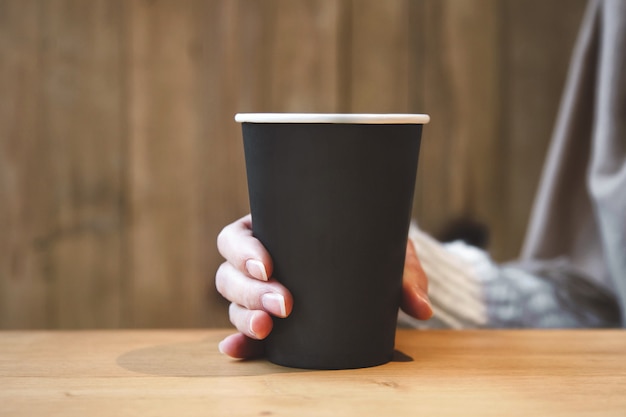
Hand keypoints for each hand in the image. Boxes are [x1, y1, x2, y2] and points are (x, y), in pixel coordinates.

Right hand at [215, 214, 431, 358]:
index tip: (267, 266)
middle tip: (283, 304)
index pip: (239, 237)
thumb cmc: (371, 246)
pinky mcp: (268, 319)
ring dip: (244, 316)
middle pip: (230, 273)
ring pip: (233, 302)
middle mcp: (260, 261)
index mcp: (274, 230)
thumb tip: (421, 308)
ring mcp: (260, 292)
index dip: (243, 252)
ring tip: (266, 330)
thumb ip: (404, 275)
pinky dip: (239, 343)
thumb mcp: (387, 250)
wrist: (374, 265)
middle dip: (249, 291)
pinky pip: (245, 331)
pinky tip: (237, 351)